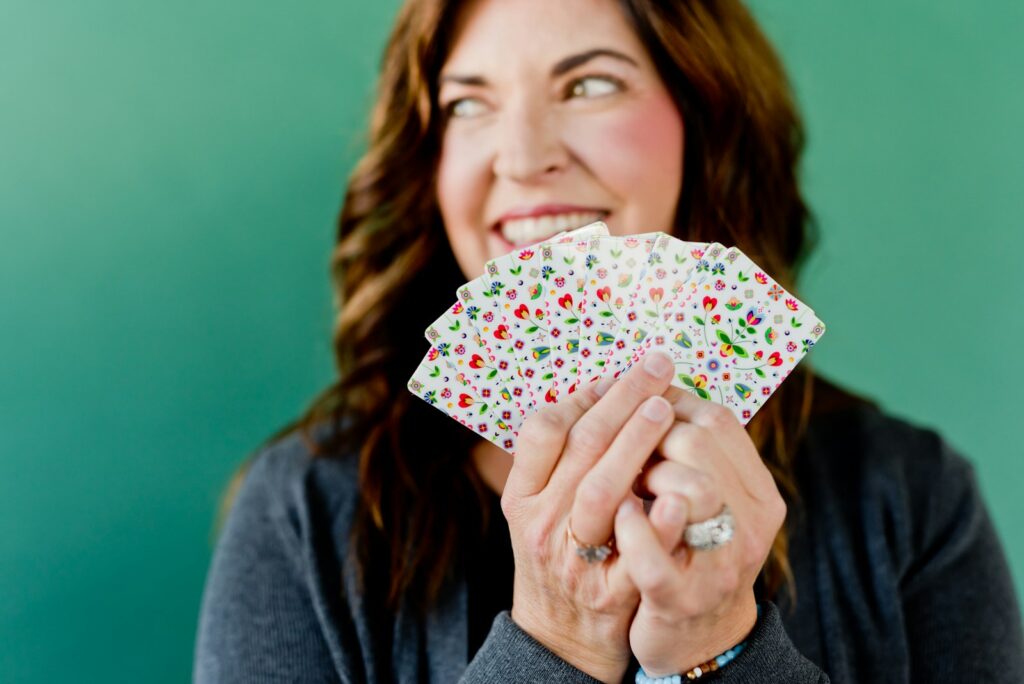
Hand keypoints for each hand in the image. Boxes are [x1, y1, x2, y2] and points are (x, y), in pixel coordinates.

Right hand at [502, 352, 677, 682]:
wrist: (561, 637)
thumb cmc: (557, 555)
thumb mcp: (539, 507)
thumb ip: (558, 460)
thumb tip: (599, 391)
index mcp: (523, 498)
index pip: (542, 430)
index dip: (581, 396)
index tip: (613, 374)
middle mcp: (543, 523)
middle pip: (581, 447)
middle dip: (623, 400)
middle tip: (657, 367)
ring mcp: (576, 557)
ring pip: (601, 490)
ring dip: (636, 443)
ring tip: (666, 408)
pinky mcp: (612, 590)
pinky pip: (637, 549)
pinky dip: (656, 517)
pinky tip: (677, 488)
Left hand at [613, 391, 786, 676]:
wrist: (699, 639)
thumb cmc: (690, 553)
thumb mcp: (707, 499)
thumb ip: (695, 452)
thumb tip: (652, 387)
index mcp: (758, 493)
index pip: (717, 420)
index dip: (670, 400)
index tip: (638, 399)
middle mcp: (750, 525)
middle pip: (700, 444)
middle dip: (650, 431)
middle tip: (620, 437)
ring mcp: (718, 564)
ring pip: (691, 489)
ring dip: (644, 469)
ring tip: (618, 472)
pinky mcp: (680, 600)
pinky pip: (657, 556)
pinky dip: (633, 528)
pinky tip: (616, 515)